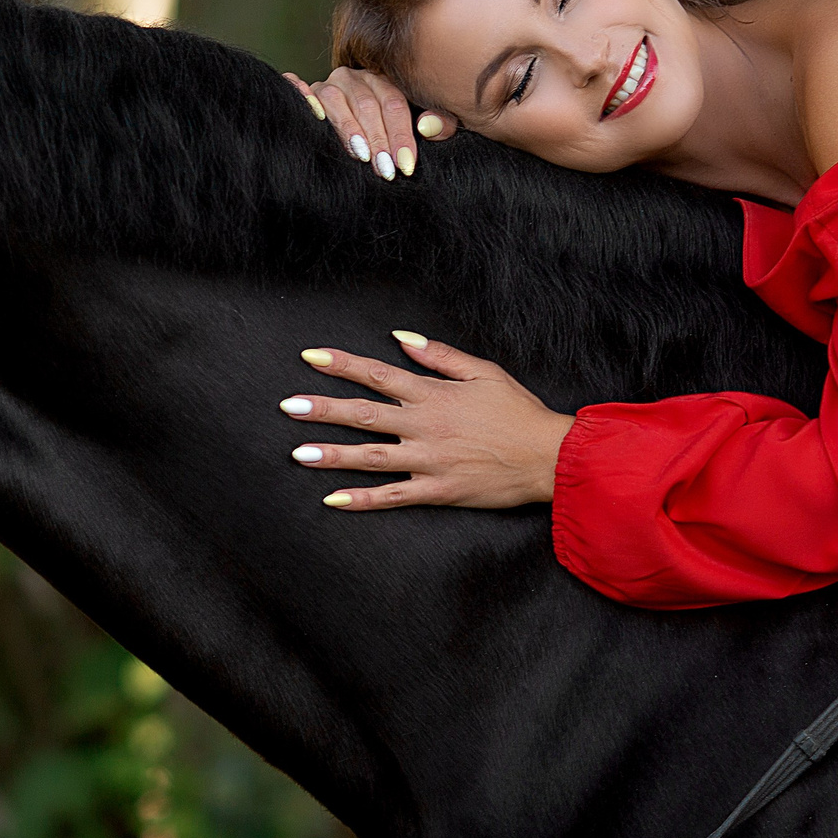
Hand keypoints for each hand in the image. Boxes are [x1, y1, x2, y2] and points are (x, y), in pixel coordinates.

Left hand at [279, 333, 573, 509]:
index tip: (310, 357)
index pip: (379, 374)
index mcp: (434, 394)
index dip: (343, 364)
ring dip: (333, 454)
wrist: (548, 456)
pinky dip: (363, 499)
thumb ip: (440, 355)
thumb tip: (402, 338)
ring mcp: (429, 460)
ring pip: (372, 456)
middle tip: (289, 406)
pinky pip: (394, 497)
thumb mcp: (484, 371)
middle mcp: (425, 425)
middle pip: (365, 414)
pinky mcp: (438, 490)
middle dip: (324, 409)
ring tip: (298, 453)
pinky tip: (334, 500)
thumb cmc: (519, 411)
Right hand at [282, 68, 456, 179]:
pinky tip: (314, 117)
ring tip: (362, 155)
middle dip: (378, 140)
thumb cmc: (391, 130)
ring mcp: (329, 84)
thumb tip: (429, 127)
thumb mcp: (417, 124)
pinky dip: (306, 101)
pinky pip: (304, 93)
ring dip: (349, 129)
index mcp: (384, 79)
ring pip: (338, 102)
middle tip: (386, 169)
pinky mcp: (308, 93)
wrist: (356, 124)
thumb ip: (437, 123)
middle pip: (367, 105)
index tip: (405, 163)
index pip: (394, 104)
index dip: (401, 134)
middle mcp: (355, 77)